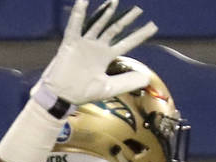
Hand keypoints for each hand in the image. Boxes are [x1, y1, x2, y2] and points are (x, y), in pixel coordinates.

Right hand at [33, 0, 156, 106]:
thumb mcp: (110, 88)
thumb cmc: (83, 92)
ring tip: (114, 0)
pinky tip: (83, 1)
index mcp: (106, 56)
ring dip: (106, 12)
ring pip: (98, 24)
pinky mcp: (71, 43)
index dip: (140, 35)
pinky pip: (75, 26)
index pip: (127, 42)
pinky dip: (78, 14)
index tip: (153, 27)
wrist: (63, 97)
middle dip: (126, 19)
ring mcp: (84, 43)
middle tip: (139, 9)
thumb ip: (127, 82)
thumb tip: (147, 78)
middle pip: (115, 29)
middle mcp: (97, 47)